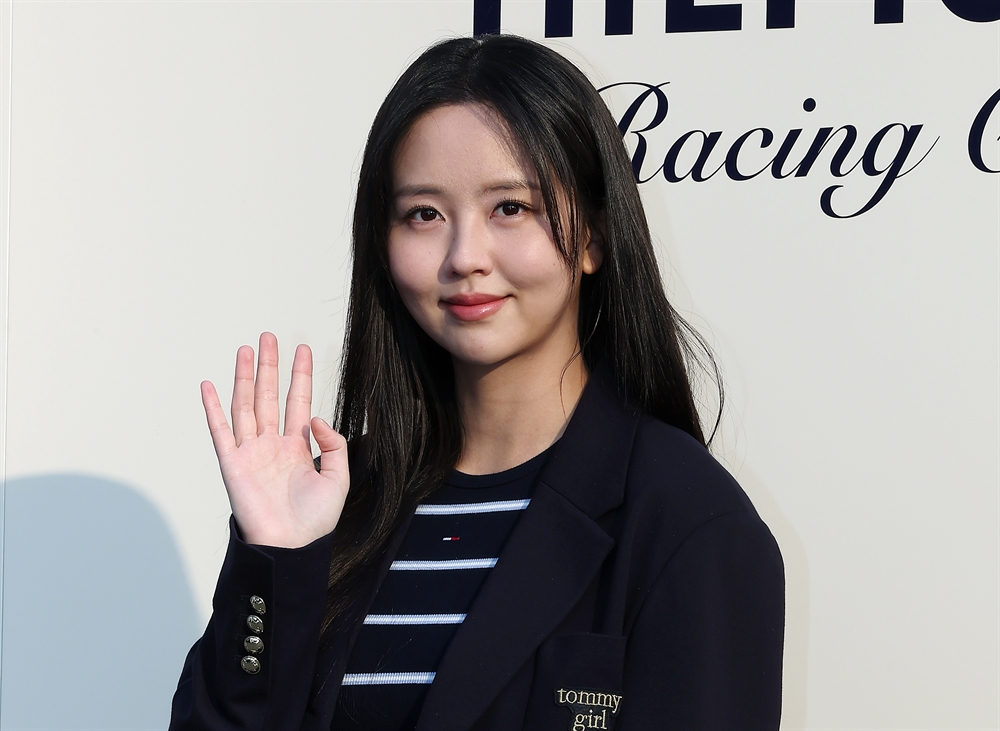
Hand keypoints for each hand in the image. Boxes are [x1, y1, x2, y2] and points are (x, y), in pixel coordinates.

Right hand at [200, 332, 349, 547]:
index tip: (302, 349)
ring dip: (244, 377)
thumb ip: (335, 445)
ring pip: (246, 405)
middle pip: (269, 396)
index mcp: (299, 447)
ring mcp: (251, 452)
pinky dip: (213, 408)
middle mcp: (273, 445)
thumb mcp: (338, 478)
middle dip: (270, 366)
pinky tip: (210, 385)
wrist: (290, 547)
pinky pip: (220, 430)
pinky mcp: (232, 464)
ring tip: (246, 349)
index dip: (300, 376)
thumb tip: (319, 417)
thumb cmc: (315, 520)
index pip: (298, 402)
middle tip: (269, 337)